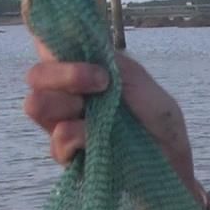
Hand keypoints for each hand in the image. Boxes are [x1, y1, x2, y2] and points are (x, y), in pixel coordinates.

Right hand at [23, 43, 209, 209]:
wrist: (172, 166)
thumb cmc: (161, 124)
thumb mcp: (147, 88)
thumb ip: (117, 66)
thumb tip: (89, 48)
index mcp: (86, 72)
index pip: (50, 47)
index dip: (51, 42)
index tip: (84, 52)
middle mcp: (70, 95)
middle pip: (37, 75)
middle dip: (64, 74)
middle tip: (101, 83)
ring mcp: (66, 124)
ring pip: (36, 105)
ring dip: (63, 104)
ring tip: (94, 116)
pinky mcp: (70, 155)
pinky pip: (56, 143)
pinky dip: (73, 138)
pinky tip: (93, 141)